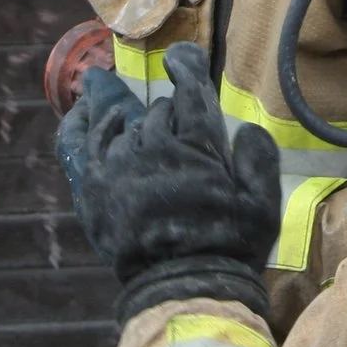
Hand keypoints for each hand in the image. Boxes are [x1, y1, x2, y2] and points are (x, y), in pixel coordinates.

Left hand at [73, 43, 279, 290]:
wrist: (182, 286)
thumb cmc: (228, 245)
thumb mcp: (263, 202)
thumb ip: (258, 157)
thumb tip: (245, 127)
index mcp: (197, 145)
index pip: (190, 90)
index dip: (186, 67)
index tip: (182, 60)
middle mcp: (155, 145)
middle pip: (159, 110)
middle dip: (168, 111)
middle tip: (175, 124)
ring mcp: (119, 164)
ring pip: (125, 123)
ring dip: (135, 118)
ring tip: (135, 114)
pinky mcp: (93, 185)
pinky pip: (83, 141)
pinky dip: (89, 122)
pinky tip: (96, 114)